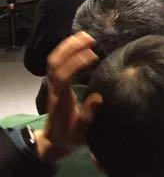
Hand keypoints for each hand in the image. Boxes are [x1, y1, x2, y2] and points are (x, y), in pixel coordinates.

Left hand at [36, 32, 98, 162]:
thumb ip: (88, 115)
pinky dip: (65, 51)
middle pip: (55, 64)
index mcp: (61, 100)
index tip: (93, 55)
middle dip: (70, 48)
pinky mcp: (55, 84)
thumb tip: (98, 97)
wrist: (53, 141)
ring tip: (85, 35)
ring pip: (53, 61)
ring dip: (67, 46)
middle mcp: (55, 89)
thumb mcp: (81, 132)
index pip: (64, 77)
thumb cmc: (70, 137)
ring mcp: (53, 85)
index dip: (76, 63)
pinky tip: (78, 44)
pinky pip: (56, 63)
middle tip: (90, 38)